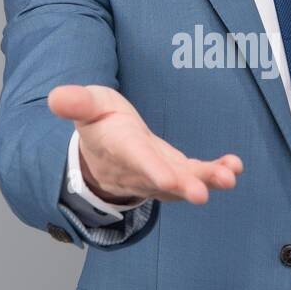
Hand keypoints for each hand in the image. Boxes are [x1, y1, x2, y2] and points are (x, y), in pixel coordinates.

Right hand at [48, 84, 242, 205]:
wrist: (103, 156)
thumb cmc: (99, 124)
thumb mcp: (87, 106)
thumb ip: (77, 102)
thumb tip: (56, 96)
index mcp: (119, 147)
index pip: (134, 159)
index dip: (151, 169)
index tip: (168, 179)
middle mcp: (139, 168)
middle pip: (162, 179)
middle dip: (183, 185)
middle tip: (202, 193)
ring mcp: (158, 175)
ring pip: (182, 182)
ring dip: (207, 180)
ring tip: (229, 177)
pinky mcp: (174, 174)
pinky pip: (194, 177)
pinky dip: (215, 173)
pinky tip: (234, 166)